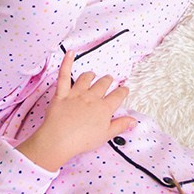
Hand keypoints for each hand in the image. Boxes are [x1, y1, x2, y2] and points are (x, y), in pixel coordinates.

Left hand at [17, 52, 136, 171]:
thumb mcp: (106, 135)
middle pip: (103, 84)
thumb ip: (120, 125)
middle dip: (107, 81)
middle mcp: (92, 97)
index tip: (124, 89)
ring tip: (92, 74)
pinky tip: (70, 53)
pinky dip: (66, 62)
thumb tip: (134, 121)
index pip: (118, 96)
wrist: (60, 139)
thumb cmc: (82, 140)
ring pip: (86, 78)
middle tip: (109, 79)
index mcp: (104, 108)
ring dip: (90, 75)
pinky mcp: (62, 93)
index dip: (122, 91)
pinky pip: (64, 75)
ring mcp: (76, 94)